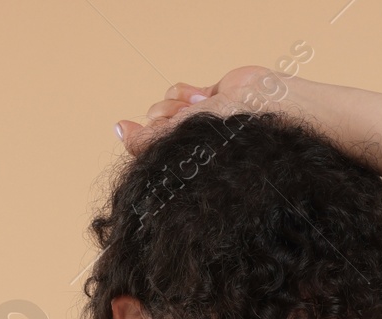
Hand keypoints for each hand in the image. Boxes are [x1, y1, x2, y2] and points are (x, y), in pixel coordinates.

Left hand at [114, 65, 281, 155]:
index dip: (136, 136)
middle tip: (181, 118)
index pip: (147, 150)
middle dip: (164, 116)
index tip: (124, 125)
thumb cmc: (228, 137)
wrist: (262, 107)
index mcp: (183, 164)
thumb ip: (145, 141)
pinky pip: (177, 91)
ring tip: (197, 107)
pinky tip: (202, 96)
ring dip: (175, 103)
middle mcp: (187, 144)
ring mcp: (196, 120)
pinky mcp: (205, 100)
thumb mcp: (179, 143)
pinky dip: (184, 92)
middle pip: (154, 123)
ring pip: (164, 104)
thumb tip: (119, 129)